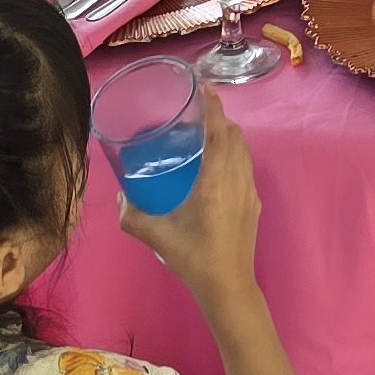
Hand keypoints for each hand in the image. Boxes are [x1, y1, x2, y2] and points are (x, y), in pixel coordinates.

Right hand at [122, 88, 263, 307]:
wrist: (228, 287)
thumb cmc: (194, 258)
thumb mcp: (156, 236)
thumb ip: (132, 215)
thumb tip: (121, 196)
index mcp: (216, 181)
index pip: (219, 132)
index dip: (213, 107)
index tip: (205, 87)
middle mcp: (237, 179)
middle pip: (235, 136)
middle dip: (219, 118)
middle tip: (197, 113)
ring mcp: (250, 191)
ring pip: (243, 151)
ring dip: (228, 137)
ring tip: (205, 136)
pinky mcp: (254, 204)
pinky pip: (245, 167)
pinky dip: (233, 155)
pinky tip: (216, 168)